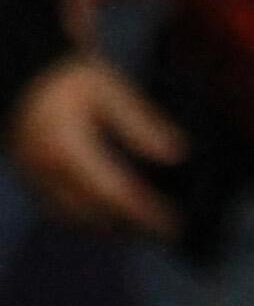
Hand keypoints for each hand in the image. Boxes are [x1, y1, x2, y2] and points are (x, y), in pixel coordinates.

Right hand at [7, 55, 185, 236]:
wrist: (25, 76)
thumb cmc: (70, 78)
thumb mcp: (108, 89)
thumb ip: (141, 121)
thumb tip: (176, 154)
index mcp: (66, 146)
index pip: (113, 193)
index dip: (145, 213)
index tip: (174, 225)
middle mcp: (46, 169)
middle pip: (95, 215)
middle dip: (132, 226)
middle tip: (167, 229)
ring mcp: (33, 179)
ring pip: (77, 220)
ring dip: (111, 226)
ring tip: (146, 225)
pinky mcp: (30, 182)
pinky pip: (61, 213)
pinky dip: (90, 219)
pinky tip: (116, 215)